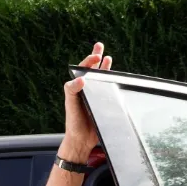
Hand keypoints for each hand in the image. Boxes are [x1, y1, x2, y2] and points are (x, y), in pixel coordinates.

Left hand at [60, 42, 111, 161]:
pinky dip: (112, 82)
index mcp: (76, 88)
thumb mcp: (71, 105)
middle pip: (91, 71)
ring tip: (107, 57)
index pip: (83, 70)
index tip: (95, 56)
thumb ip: (72, 91)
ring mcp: (95, 97)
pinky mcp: (103, 104)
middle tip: (99, 45)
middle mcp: (85, 91)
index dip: (88, 61)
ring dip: (104, 67)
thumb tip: (81, 78)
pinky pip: (109, 90)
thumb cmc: (74, 123)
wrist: (82, 140)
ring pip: (100, 79)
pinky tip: (115, 76)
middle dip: (95, 58)